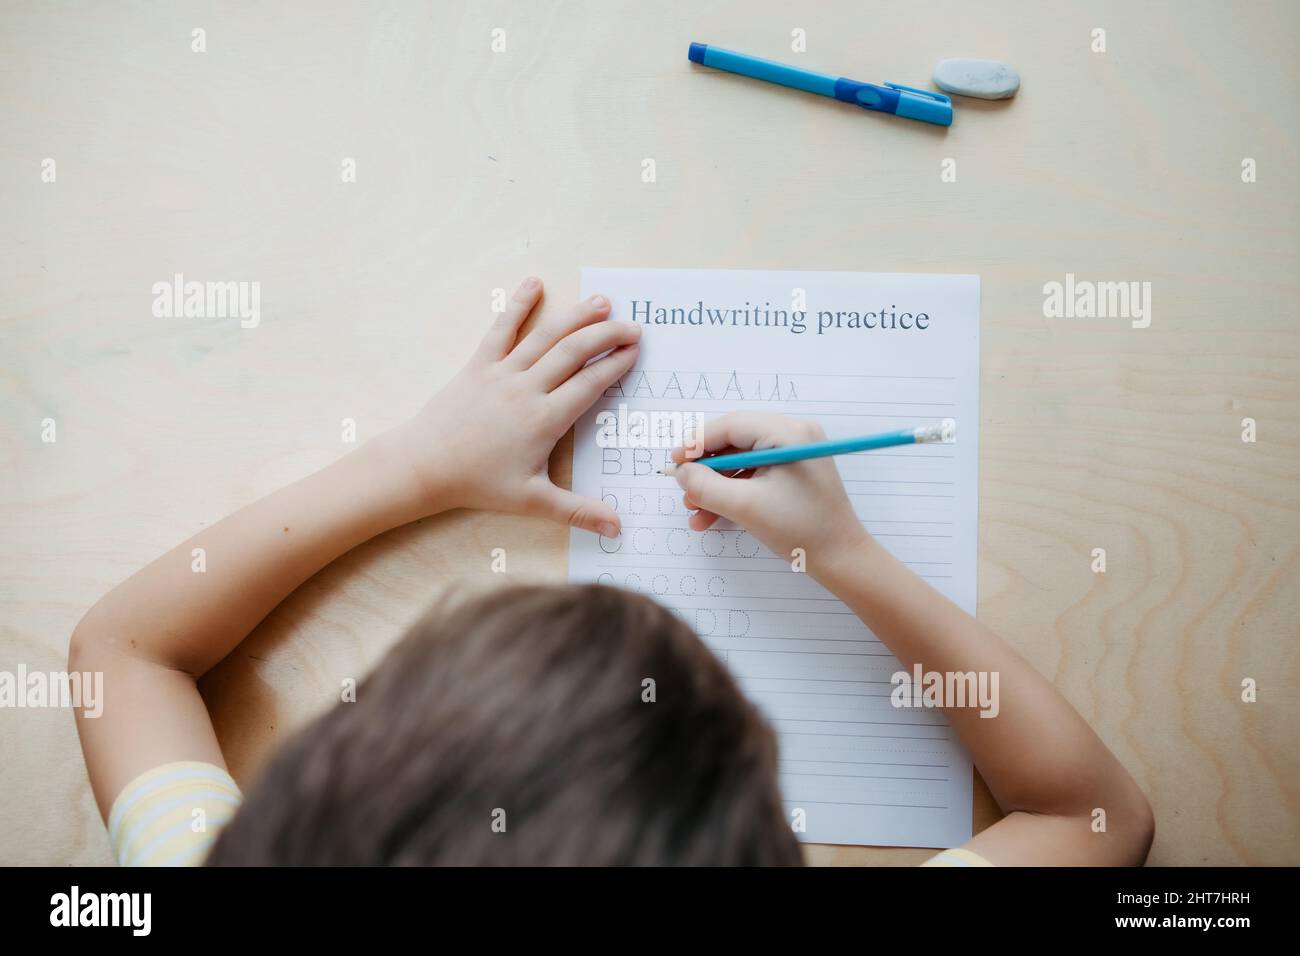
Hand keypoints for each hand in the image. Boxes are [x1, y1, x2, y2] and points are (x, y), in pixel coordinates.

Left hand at [390, 277, 639, 534]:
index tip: (637, 351)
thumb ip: (577, 511)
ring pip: (546, 336)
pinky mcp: (479, 364)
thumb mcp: (532, 501)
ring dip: (576, 316)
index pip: (590, 384)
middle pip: (575, 352)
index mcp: (544, 420)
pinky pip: (502, 328)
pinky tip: (534, 282)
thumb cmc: (478, 484)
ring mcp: (502, 372)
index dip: (617, 365)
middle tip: (633, 326)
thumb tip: (616, 529)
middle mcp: (527, 389)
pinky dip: (518, 304)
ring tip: (602, 302)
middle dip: (608, 335)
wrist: (424, 466)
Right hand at [670, 412, 869, 566]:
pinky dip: (732, 493)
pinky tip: (711, 517)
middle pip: (735, 442)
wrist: (842, 559)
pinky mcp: (793, 474)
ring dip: (715, 486)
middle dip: (706, 469)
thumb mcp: (746, 507)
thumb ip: (707, 487)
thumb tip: (681, 473)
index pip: (732, 426)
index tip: (675, 462)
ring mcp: (794, 455)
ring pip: (741, 461)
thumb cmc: (802, 530)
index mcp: (788, 434)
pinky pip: (754, 475)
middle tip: (683, 489)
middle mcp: (793, 436)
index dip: (698, 442)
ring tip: (694, 511)